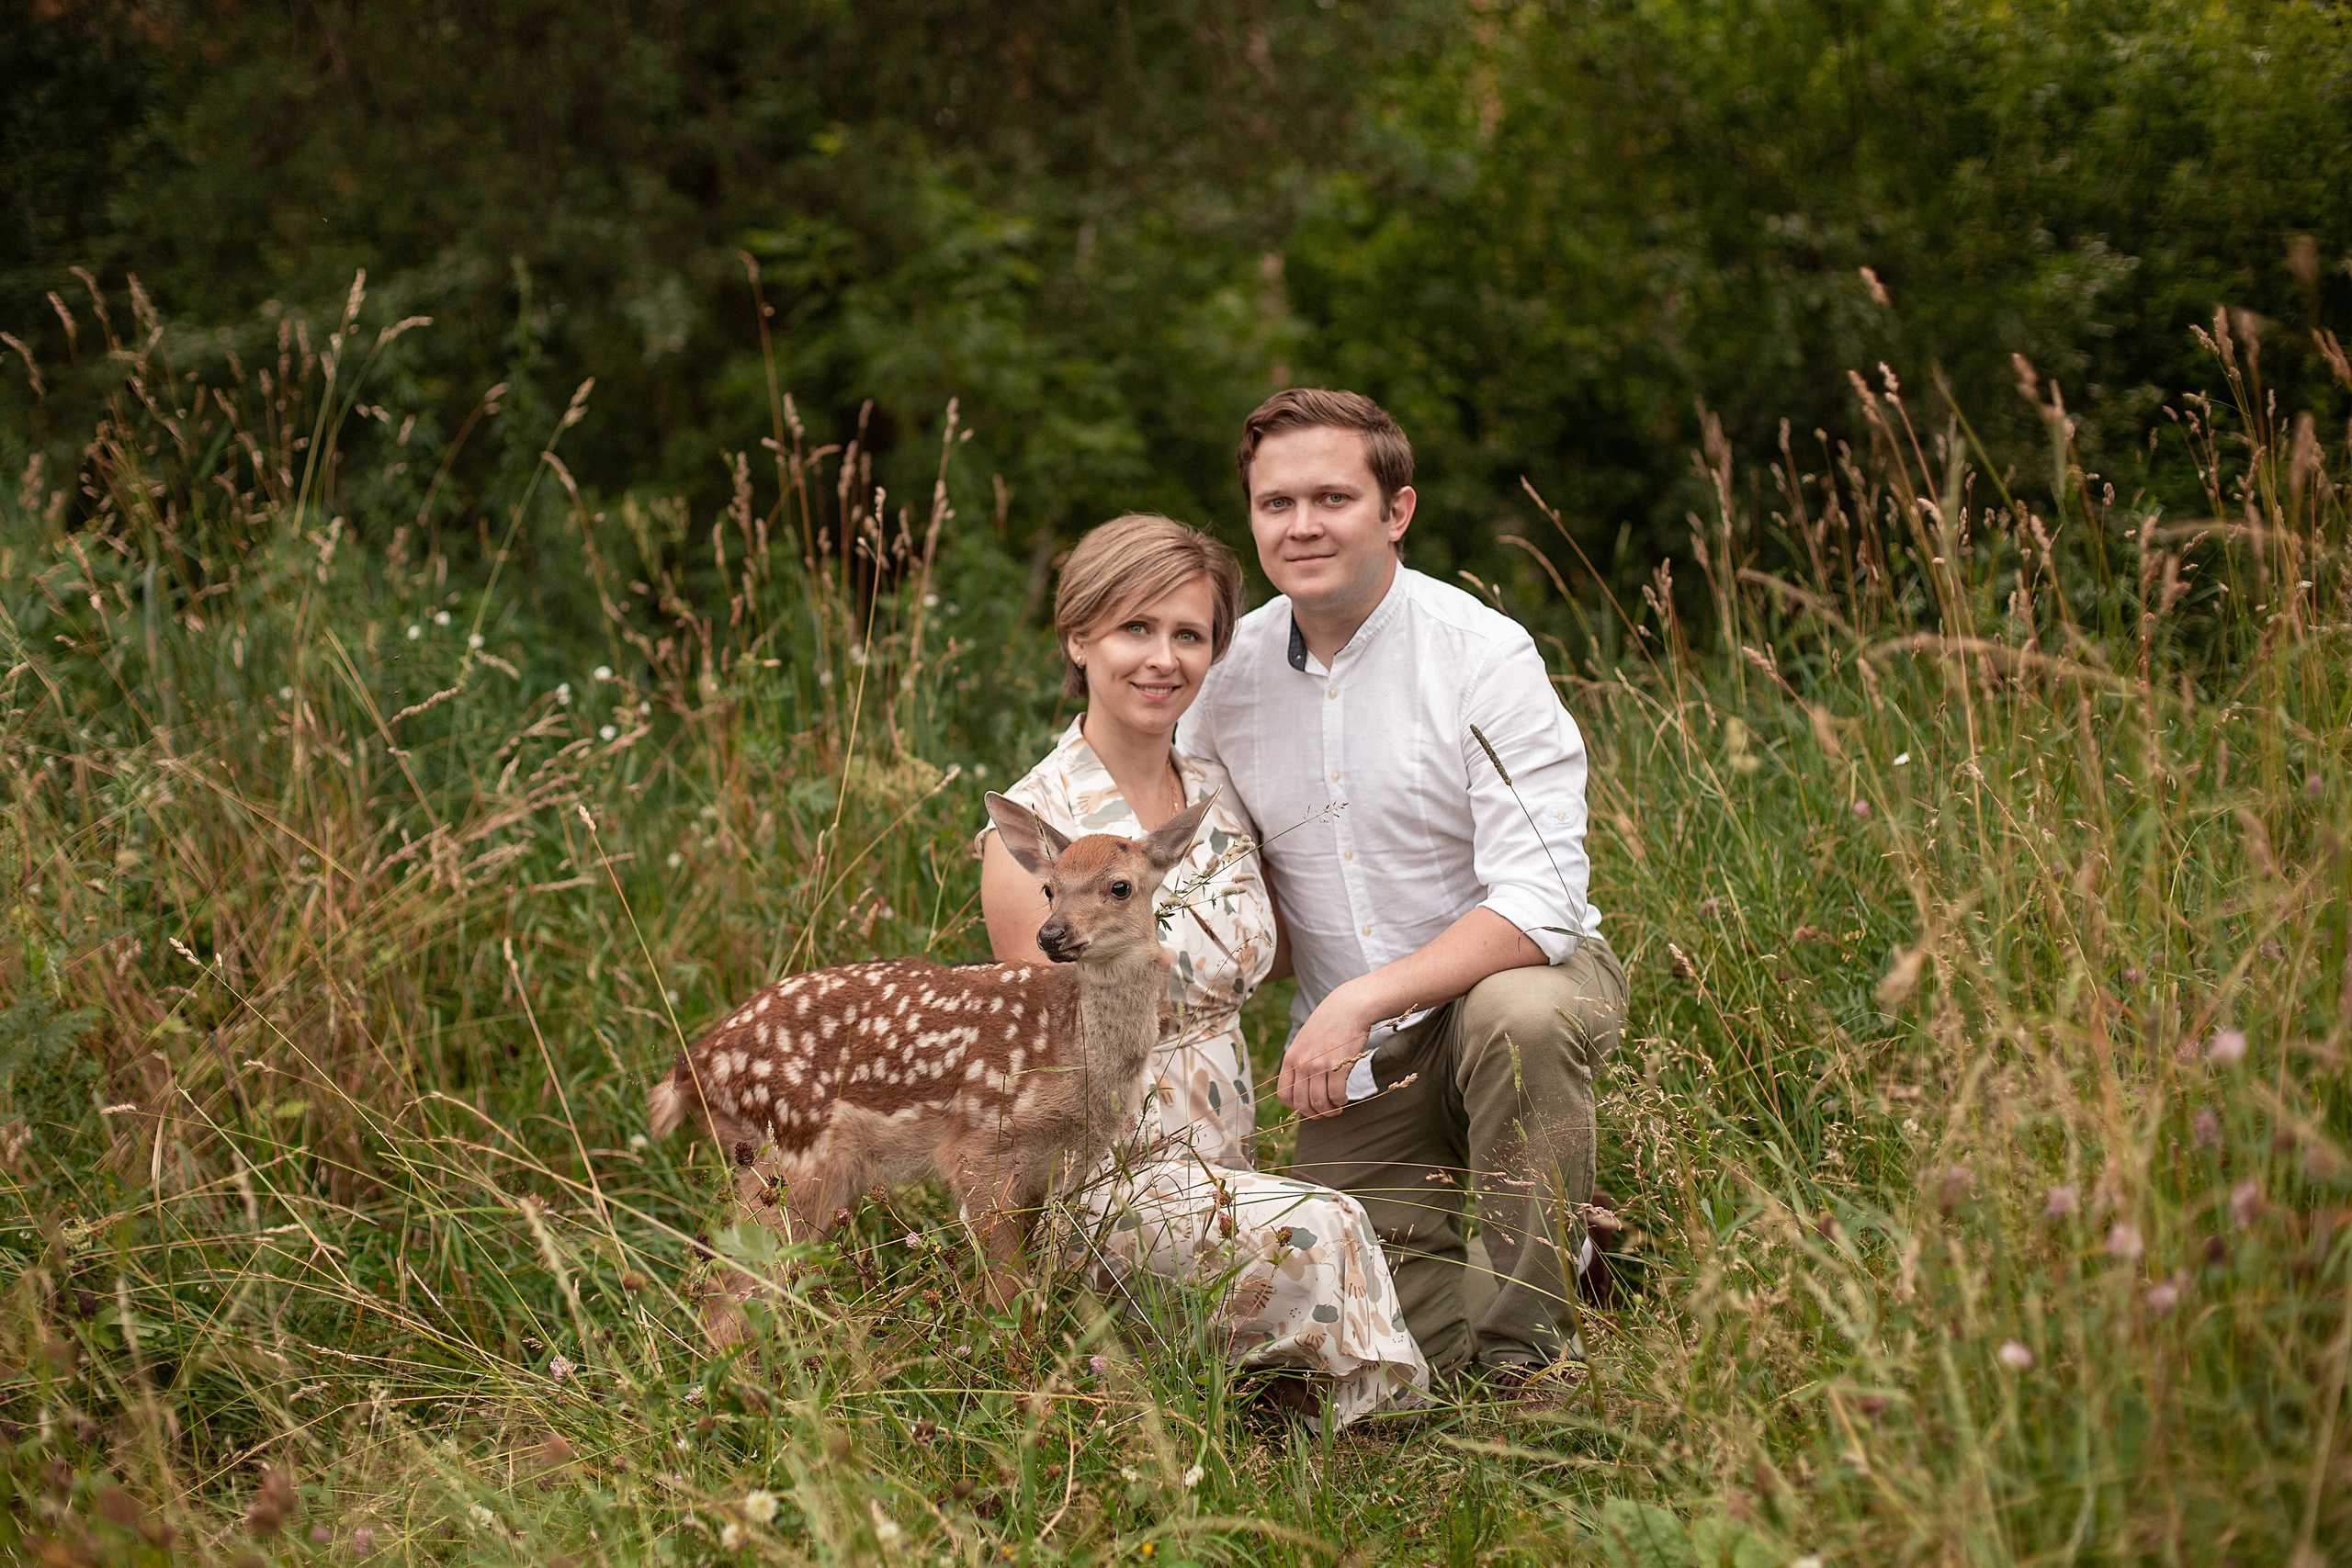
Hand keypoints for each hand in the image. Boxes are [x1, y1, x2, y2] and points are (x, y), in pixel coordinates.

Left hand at [1277, 986, 1375, 1119]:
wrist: (1348, 1007)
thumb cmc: (1329, 1024)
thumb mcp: (1305, 1040)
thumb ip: (1301, 1061)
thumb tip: (1303, 1086)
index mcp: (1291, 1058)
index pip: (1283, 1094)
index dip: (1295, 1106)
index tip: (1308, 1107)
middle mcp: (1302, 1063)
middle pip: (1301, 1103)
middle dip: (1314, 1113)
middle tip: (1325, 1112)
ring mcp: (1319, 1065)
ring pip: (1319, 1102)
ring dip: (1329, 1111)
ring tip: (1337, 1107)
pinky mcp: (1337, 1066)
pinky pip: (1336, 1095)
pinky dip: (1340, 1101)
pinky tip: (1344, 1098)